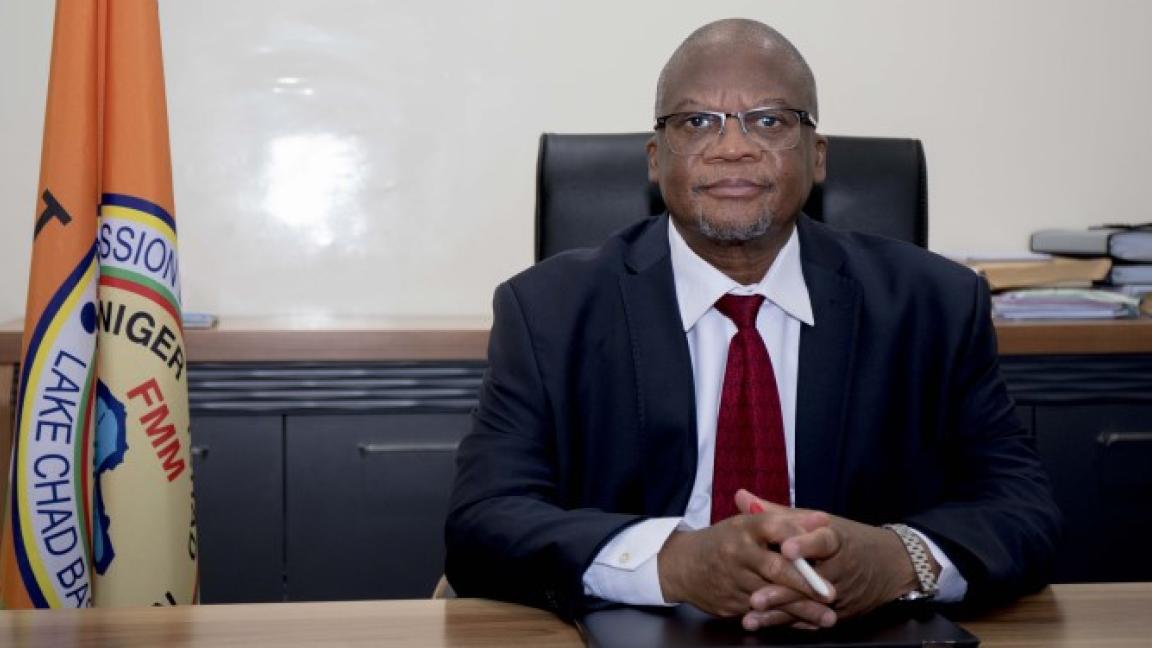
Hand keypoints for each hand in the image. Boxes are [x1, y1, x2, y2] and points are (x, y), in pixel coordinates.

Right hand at [656, 500, 834, 621]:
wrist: (682, 565)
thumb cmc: (725, 541)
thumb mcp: (750, 524)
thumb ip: (786, 521)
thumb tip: (821, 520)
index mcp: (744, 528)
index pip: (776, 528)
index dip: (801, 536)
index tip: (827, 545)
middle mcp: (737, 553)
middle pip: (775, 568)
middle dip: (805, 583)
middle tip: (831, 594)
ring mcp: (732, 580)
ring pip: (771, 597)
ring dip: (801, 609)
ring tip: (827, 617)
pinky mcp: (729, 604)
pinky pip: (761, 614)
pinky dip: (785, 620)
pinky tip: (806, 625)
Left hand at [737, 493, 932, 622]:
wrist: (890, 565)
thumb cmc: (844, 538)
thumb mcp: (815, 520)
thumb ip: (777, 513)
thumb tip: (740, 496)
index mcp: (835, 540)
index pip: (824, 541)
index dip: (806, 544)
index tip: (786, 548)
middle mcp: (839, 570)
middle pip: (810, 582)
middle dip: (782, 591)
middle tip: (755, 597)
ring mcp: (839, 595)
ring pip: (807, 606)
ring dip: (778, 613)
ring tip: (750, 617)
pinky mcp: (837, 613)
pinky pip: (811, 621)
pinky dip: (786, 624)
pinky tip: (763, 626)